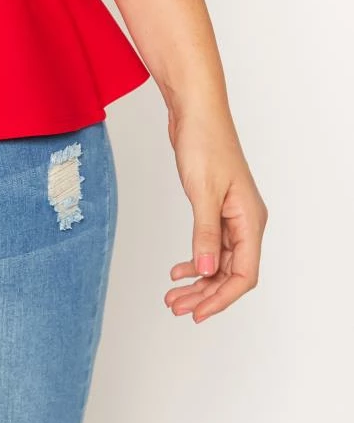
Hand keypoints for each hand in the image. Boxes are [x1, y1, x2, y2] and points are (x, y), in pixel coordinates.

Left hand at [163, 105, 267, 322]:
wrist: (195, 110)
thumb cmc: (204, 142)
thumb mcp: (202, 191)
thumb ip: (204, 233)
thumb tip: (206, 270)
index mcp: (249, 220)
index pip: (244, 274)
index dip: (221, 298)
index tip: (197, 313)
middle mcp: (245, 221)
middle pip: (230, 272)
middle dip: (205, 294)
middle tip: (176, 306)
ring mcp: (231, 214)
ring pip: (218, 260)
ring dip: (198, 280)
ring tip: (173, 294)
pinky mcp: (215, 206)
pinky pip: (210, 244)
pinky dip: (195, 259)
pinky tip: (179, 269)